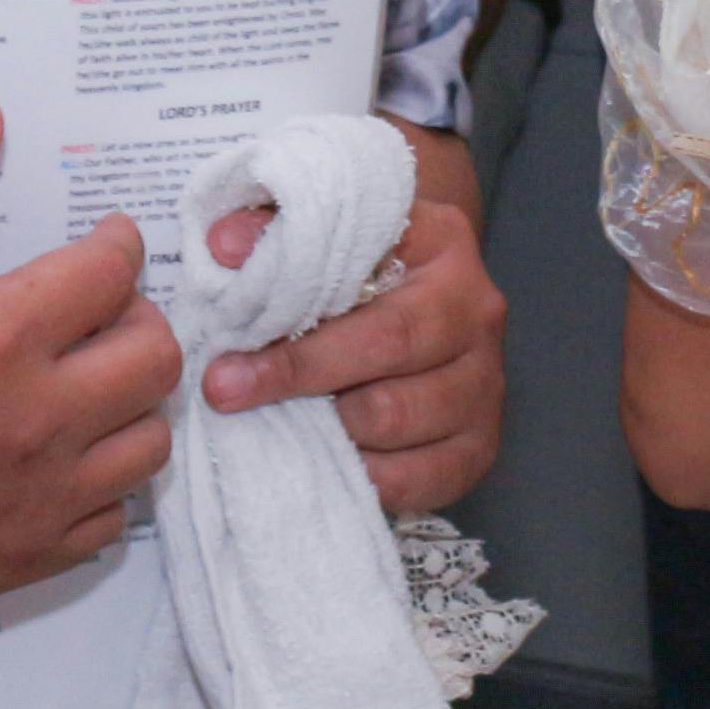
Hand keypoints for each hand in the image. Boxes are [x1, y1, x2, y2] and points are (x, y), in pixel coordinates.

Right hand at [0, 99, 181, 620]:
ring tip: (86, 379)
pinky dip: (100, 482)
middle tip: (98, 308)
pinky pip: (109, 519)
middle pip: (156, 356)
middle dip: (138, 316)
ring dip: (131, 401)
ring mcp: (31, 500)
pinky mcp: (16, 559)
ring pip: (148, 441)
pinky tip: (57, 455)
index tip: (105, 237)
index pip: (114, 273)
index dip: (118, 242)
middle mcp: (31, 421)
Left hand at [200, 163, 509, 510]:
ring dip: (327, 426)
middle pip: (389, 346)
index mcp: (443, 243)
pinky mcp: (478, 447)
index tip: (228, 330)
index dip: (296, 296)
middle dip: (297, 374)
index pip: (371, 268)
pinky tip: (325, 461)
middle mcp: (476, 312)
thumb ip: (275, 232)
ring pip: (397, 417)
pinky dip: (363, 476)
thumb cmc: (355, 275)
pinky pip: (417, 477)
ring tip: (279, 422)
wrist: (416, 311)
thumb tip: (224, 246)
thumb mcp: (321, 235)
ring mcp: (485, 384)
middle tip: (224, 391)